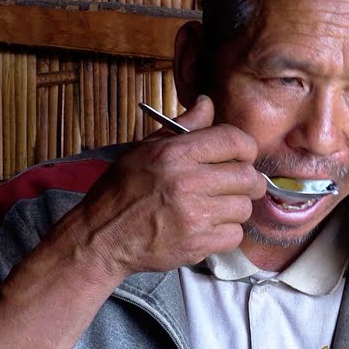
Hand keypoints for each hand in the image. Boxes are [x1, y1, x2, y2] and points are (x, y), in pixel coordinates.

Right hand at [72, 95, 265, 278]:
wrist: (102, 237)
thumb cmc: (121, 191)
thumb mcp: (144, 149)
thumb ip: (182, 127)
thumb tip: (207, 104)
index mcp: (175, 154)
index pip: (234, 140)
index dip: (246, 148)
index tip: (243, 156)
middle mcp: (188, 182)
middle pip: (246, 176)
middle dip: (247, 181)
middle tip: (237, 185)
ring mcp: (194, 216)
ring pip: (244, 207)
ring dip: (235, 208)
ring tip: (216, 208)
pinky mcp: (197, 244)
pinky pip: (235, 235)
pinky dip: (227, 233)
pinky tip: (209, 228)